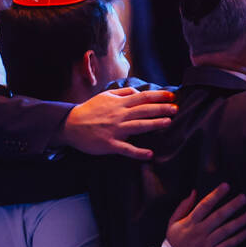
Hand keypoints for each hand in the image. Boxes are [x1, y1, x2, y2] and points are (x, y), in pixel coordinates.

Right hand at [59, 86, 176, 158]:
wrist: (69, 125)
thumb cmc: (89, 110)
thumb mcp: (105, 96)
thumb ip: (123, 93)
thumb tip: (138, 92)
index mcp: (119, 103)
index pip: (142, 97)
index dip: (158, 96)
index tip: (171, 97)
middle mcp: (119, 115)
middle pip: (144, 110)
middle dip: (161, 109)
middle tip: (176, 109)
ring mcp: (115, 130)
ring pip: (138, 126)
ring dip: (154, 124)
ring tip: (168, 123)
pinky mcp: (110, 144)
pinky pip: (126, 149)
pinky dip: (137, 152)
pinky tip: (149, 154)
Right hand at [165, 184, 245, 246]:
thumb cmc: (174, 241)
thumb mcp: (173, 222)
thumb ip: (183, 207)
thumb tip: (194, 192)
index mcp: (189, 222)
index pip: (204, 205)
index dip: (216, 195)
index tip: (226, 186)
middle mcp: (198, 232)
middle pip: (218, 216)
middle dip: (232, 206)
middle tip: (244, 198)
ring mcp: (206, 244)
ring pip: (225, 231)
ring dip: (239, 222)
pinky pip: (227, 246)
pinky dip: (238, 238)